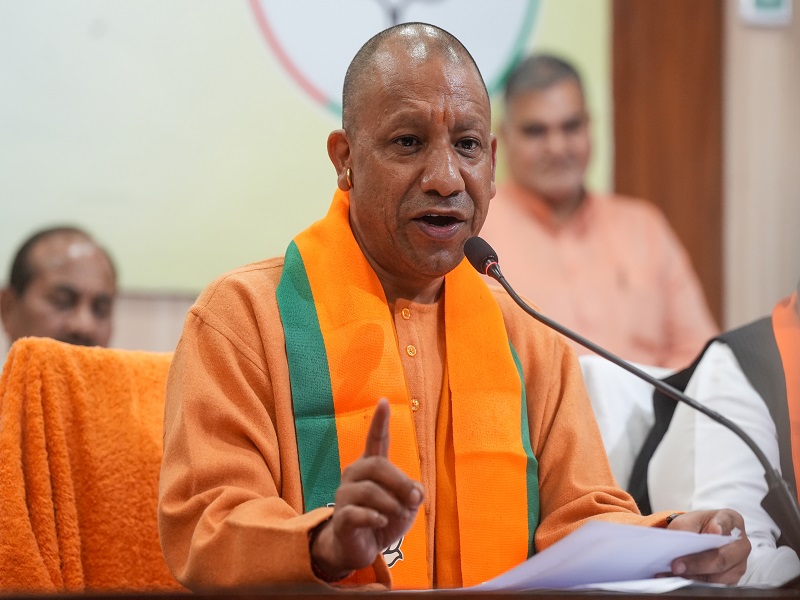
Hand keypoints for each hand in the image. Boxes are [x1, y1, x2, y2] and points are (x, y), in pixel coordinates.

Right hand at [310, 398, 423, 578]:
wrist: (360, 550)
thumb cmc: (383, 520)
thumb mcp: (407, 506)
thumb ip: (413, 493)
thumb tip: (414, 492)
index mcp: (371, 467)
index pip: (375, 440)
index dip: (380, 421)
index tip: (384, 401)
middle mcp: (354, 475)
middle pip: (377, 466)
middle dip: (400, 482)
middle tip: (413, 500)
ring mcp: (345, 495)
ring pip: (370, 491)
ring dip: (391, 505)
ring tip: (395, 515)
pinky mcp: (340, 518)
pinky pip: (357, 512)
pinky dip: (374, 517)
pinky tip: (380, 521)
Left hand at [667, 509, 750, 584]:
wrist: (700, 537)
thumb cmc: (697, 526)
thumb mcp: (687, 521)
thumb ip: (686, 529)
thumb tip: (682, 547)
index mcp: (731, 520)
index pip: (727, 523)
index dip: (720, 527)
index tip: (714, 532)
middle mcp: (741, 543)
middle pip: (723, 557)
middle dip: (698, 563)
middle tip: (677, 566)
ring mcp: (740, 563)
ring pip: (721, 576)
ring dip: (696, 577)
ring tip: (676, 574)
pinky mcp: (733, 579)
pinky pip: (718, 586)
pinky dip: (698, 584)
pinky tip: (683, 580)